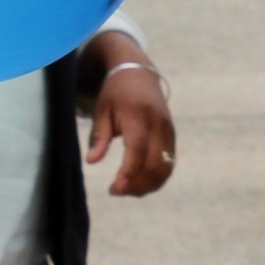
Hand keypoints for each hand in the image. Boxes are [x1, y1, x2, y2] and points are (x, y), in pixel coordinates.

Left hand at [84, 36, 176, 195]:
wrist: (139, 73)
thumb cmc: (116, 93)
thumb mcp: (102, 110)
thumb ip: (99, 136)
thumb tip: (92, 161)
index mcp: (139, 116)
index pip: (137, 150)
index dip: (128, 173)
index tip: (115, 189)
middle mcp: (158, 125)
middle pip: (154, 164)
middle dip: (136, 184)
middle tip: (116, 191)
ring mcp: (169, 131)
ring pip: (165, 168)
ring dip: (148, 185)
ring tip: (127, 190)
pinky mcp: (172, 136)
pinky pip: (169, 164)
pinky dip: (156, 178)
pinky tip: (140, 183)